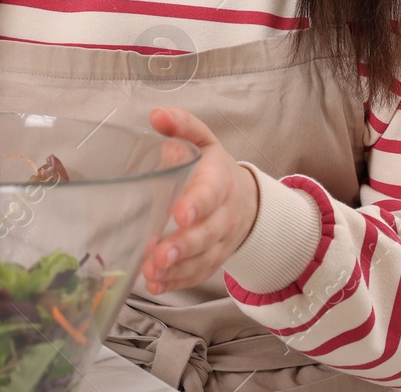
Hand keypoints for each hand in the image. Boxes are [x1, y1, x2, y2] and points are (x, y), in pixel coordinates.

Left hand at [140, 107, 259, 293]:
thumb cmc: (214, 168)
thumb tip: (157, 115)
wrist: (247, 199)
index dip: (197, 204)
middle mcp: (224, 214)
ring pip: (203, 258)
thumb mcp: (203, 141)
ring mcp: (221, 240)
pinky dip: (179, 282)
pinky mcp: (214, 258)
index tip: (179, 214)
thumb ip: (181, 126)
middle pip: (207, 233)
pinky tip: (158, 284)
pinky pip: (199, 274)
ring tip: (153, 272)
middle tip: (159, 255)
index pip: (211, 193)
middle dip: (183, 245)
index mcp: (219, 180)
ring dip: (178, 268)